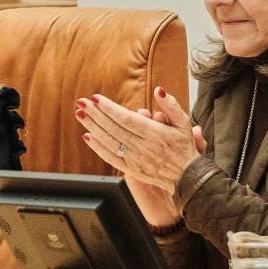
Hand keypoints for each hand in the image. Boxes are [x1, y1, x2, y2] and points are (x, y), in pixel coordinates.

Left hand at [77, 88, 202, 227]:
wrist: (188, 178)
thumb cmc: (185, 148)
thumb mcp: (184, 124)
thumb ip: (171, 106)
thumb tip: (158, 90)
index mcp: (155, 133)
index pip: (126, 118)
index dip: (109, 108)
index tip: (95, 98)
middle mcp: (143, 147)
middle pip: (114, 128)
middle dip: (95, 114)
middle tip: (81, 102)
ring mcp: (136, 160)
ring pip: (109, 142)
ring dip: (92, 127)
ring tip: (80, 114)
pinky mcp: (132, 170)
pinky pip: (111, 158)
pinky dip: (98, 147)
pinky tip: (88, 136)